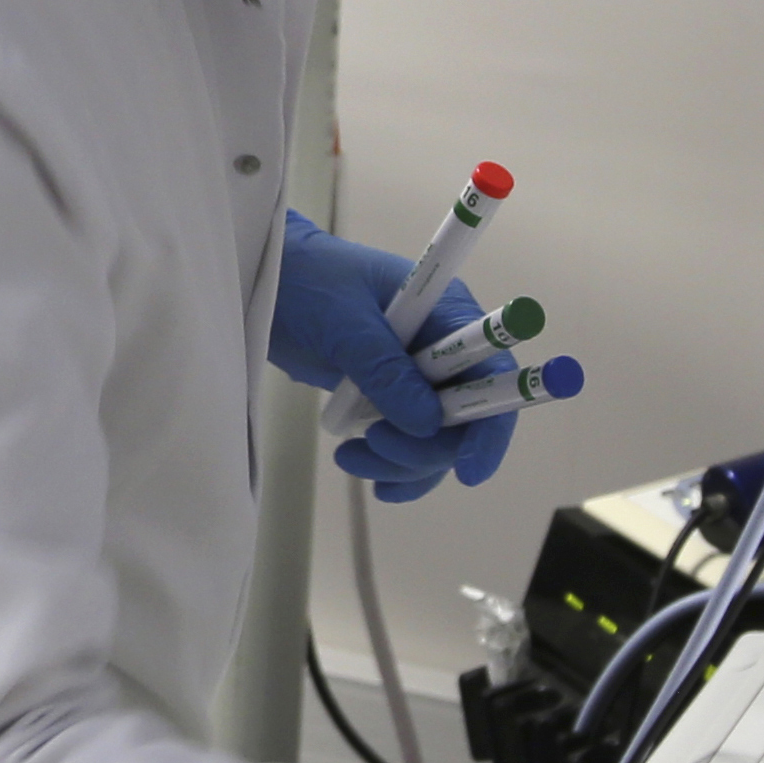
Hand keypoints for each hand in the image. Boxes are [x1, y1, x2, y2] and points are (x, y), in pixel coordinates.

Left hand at [270, 210, 513, 503]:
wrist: (270, 285)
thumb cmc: (309, 283)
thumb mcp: (345, 322)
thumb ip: (385, 369)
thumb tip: (428, 423)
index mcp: (447, 314)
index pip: (493, 373)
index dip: (491, 422)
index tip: (469, 468)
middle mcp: (445, 350)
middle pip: (466, 419)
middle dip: (426, 446)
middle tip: (374, 441)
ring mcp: (418, 378)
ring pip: (436, 442)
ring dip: (400, 462)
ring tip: (349, 456)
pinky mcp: (391, 399)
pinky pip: (411, 447)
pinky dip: (395, 469)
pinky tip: (372, 479)